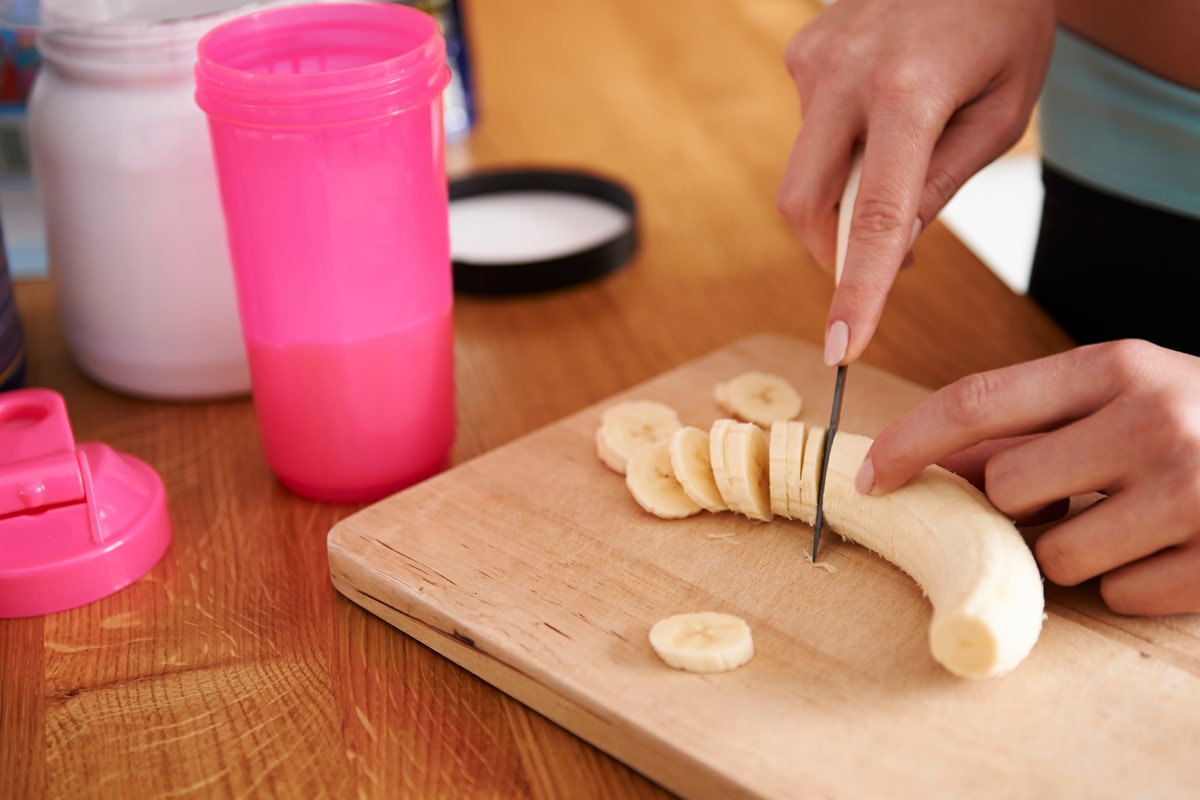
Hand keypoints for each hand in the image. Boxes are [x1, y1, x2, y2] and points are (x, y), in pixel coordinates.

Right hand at [777, 0, 1055, 364]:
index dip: (857, 289)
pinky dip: (840, 147)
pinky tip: (881, 107)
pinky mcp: (799, 54)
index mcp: (909, 91)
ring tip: (900, 152)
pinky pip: (808, 131)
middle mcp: (844, 75)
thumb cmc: (1003, 23)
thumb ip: (942, 183)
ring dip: (843, 192)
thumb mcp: (1001, 111)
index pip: (876, 217)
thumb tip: (892, 249)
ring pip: (802, 172)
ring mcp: (812, 61)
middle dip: (831, 251)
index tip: (841, 347)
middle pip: (803, 204)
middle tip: (878, 262)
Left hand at [857, 340, 1199, 615]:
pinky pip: (1118, 597)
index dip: (908, 443)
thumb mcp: (1121, 393)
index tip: (867, 476)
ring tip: (1129, 519)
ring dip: (1073, 550)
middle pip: (1006, 487)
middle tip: (1066, 492)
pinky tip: (1170, 548)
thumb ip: (1031, 418)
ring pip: (1056, 556)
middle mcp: (1154, 420)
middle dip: (1019, 503)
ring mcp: (1194, 493)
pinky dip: (1131, 582)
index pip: (976, 400)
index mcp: (1117, 366)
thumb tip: (934, 463)